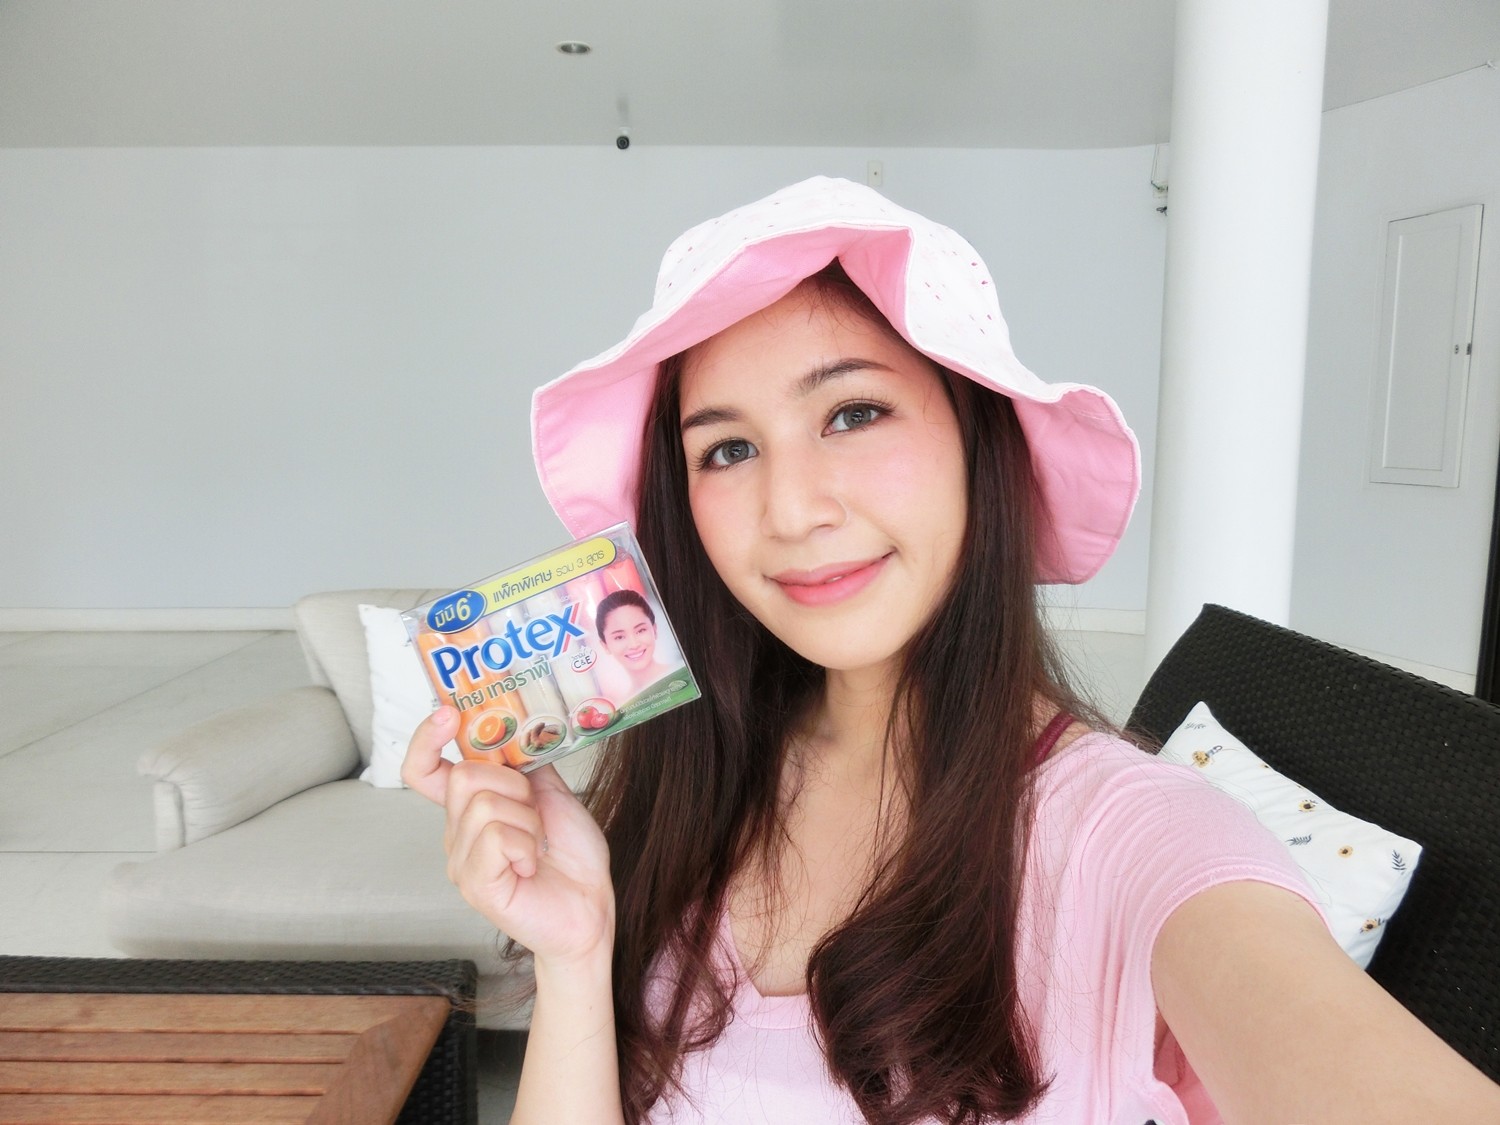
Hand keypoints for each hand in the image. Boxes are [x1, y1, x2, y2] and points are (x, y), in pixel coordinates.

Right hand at [403, 707, 613, 965]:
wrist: (591, 907)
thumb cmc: (570, 856)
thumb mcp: (551, 794)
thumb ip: (525, 764)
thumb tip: (514, 726)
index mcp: (470, 809)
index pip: (424, 769)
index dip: (426, 738)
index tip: (449, 713)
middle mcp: (457, 834)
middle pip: (464, 777)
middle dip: (513, 787)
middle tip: (535, 816)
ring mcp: (461, 861)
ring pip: (484, 805)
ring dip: (528, 822)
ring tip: (537, 847)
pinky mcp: (475, 885)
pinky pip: (495, 837)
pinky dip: (526, 846)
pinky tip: (531, 866)